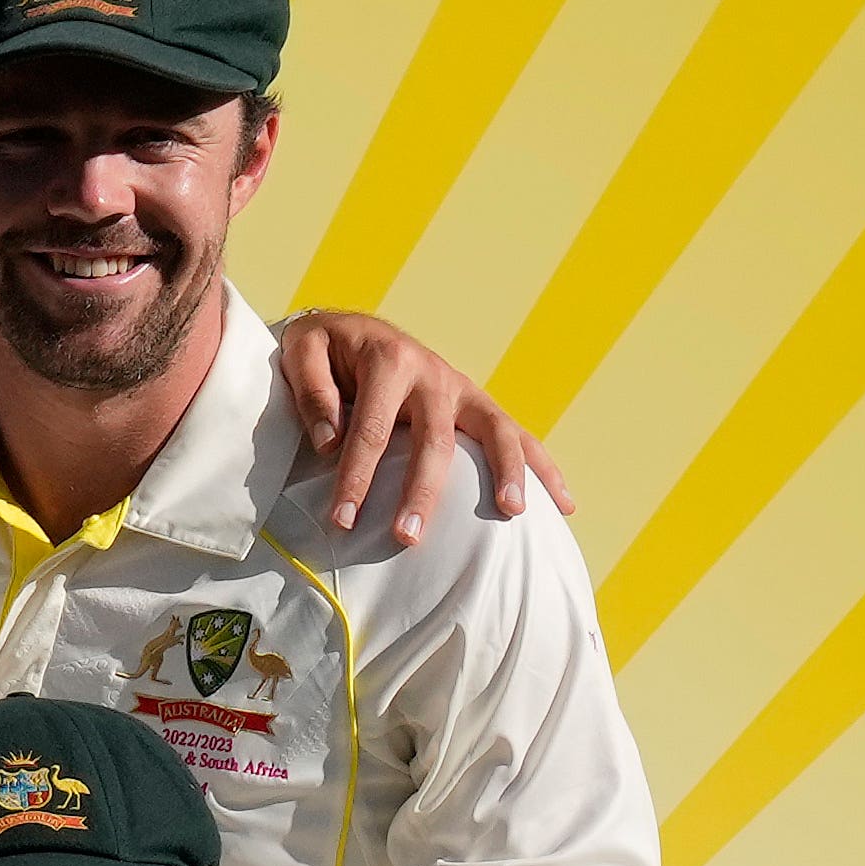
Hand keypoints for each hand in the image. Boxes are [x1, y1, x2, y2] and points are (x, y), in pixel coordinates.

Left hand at [269, 311, 571, 540]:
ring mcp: (463, 389)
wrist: (350, 329)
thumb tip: (332, 442)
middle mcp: (434, 374)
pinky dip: (542, 466)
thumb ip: (312, 392)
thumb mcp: (302, 351)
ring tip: (511, 513)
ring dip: (506, 472)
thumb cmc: (323, 349)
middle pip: (437, 440)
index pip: (374, 429)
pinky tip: (562, 503)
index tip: (342, 520)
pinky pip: (515, 434)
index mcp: (390, 361)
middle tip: (408, 537)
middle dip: (423, 492)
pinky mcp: (477, 405)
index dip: (357, 477)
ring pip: (495, 430)